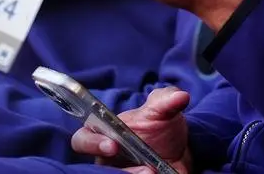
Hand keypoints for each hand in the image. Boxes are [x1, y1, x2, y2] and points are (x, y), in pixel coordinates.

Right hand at [69, 86, 191, 171]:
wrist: (181, 151)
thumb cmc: (162, 128)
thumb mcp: (166, 111)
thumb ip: (168, 100)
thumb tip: (180, 96)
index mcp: (106, 134)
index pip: (83, 139)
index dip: (91, 143)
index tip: (112, 145)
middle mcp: (106, 158)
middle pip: (98, 169)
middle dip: (121, 170)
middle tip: (147, 170)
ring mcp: (117, 171)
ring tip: (156, 172)